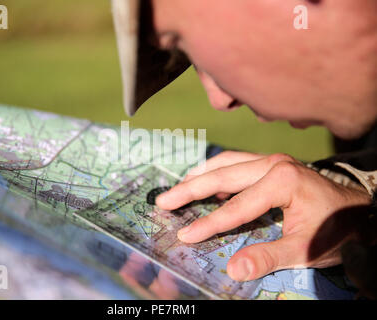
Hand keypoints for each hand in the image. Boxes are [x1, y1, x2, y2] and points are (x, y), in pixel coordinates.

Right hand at [156, 151, 371, 281]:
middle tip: (163, 201)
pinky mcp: (272, 163)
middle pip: (222, 174)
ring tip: (178, 189)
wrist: (359, 211)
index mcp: (282, 181)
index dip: (208, 224)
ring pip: (226, 162)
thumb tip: (233, 269)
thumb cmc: (334, 230)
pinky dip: (216, 173)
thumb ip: (268, 257)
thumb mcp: (305, 249)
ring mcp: (272, 160)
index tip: (184, 236)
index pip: (236, 207)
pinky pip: (236, 163)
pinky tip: (205, 183)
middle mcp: (274, 163)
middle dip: (190, 189)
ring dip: (200, 176)